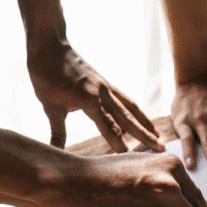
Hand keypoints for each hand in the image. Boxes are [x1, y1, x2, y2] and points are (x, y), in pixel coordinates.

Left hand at [27, 43, 161, 152]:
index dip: (119, 144)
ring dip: (144, 122)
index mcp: (88, 99)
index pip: (108, 126)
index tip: (129, 161)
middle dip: (144, 134)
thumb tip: (56, 153)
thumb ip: (57, 131)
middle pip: (127, 117)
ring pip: (130, 107)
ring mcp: (105, 87)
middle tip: (160, 147)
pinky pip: (124, 99)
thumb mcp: (49, 105)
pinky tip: (139, 120)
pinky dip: (134, 111)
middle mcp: (102, 93)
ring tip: (158, 134)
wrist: (49, 45)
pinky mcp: (105, 83)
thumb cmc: (46, 74)